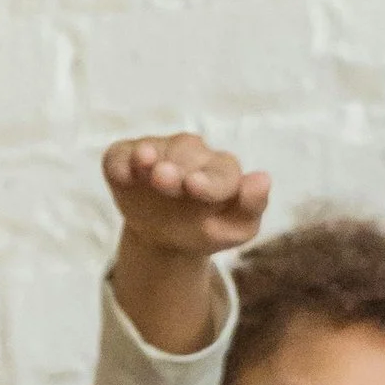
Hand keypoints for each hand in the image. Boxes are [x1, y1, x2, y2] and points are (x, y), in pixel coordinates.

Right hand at [104, 130, 269, 354]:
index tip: (194, 187)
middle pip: (185, 154)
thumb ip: (252, 206)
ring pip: (154, 147)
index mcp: (222, 169)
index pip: (221, 172)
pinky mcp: (126, 157)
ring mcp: (157, 150)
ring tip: (145, 164)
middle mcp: (191, 153)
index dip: (208, 181)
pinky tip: (122, 174)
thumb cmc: (207, 229)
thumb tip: (263, 178)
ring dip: (148, 158)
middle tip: (164, 179)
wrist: (166, 237)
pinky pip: (120, 156)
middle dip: (175, 168)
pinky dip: (120, 163)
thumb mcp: (236, 229)